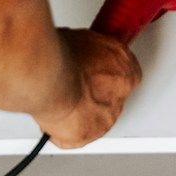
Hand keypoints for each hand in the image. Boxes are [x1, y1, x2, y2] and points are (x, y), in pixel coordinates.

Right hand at [33, 28, 140, 148]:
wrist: (48, 78)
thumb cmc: (63, 57)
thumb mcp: (85, 38)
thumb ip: (93, 50)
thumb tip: (85, 48)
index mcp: (125, 72)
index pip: (126, 75)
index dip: (107, 74)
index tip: (96, 70)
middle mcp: (118, 99)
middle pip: (110, 99)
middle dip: (93, 94)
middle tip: (74, 84)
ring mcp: (102, 120)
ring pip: (94, 119)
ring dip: (80, 112)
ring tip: (60, 99)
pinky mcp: (83, 137)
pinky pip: (75, 136)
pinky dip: (64, 130)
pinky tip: (54, 117)